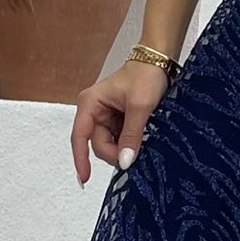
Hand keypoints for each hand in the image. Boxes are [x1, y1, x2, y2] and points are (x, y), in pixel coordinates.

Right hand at [71, 57, 170, 183]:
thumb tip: (124, 161)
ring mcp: (105, 116)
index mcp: (90, 104)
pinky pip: (120, 139)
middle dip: (116, 152)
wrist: (159, 60)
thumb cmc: (146, 75)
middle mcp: (93, 111)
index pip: (80, 137)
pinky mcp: (117, 120)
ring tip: (143, 137)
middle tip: (137, 152)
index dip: (81, 160)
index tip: (85, 180)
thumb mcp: (140, 106)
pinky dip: (130, 142)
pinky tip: (141, 137)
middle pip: (98, 144)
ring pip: (110, 144)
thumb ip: (131, 135)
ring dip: (125, 147)